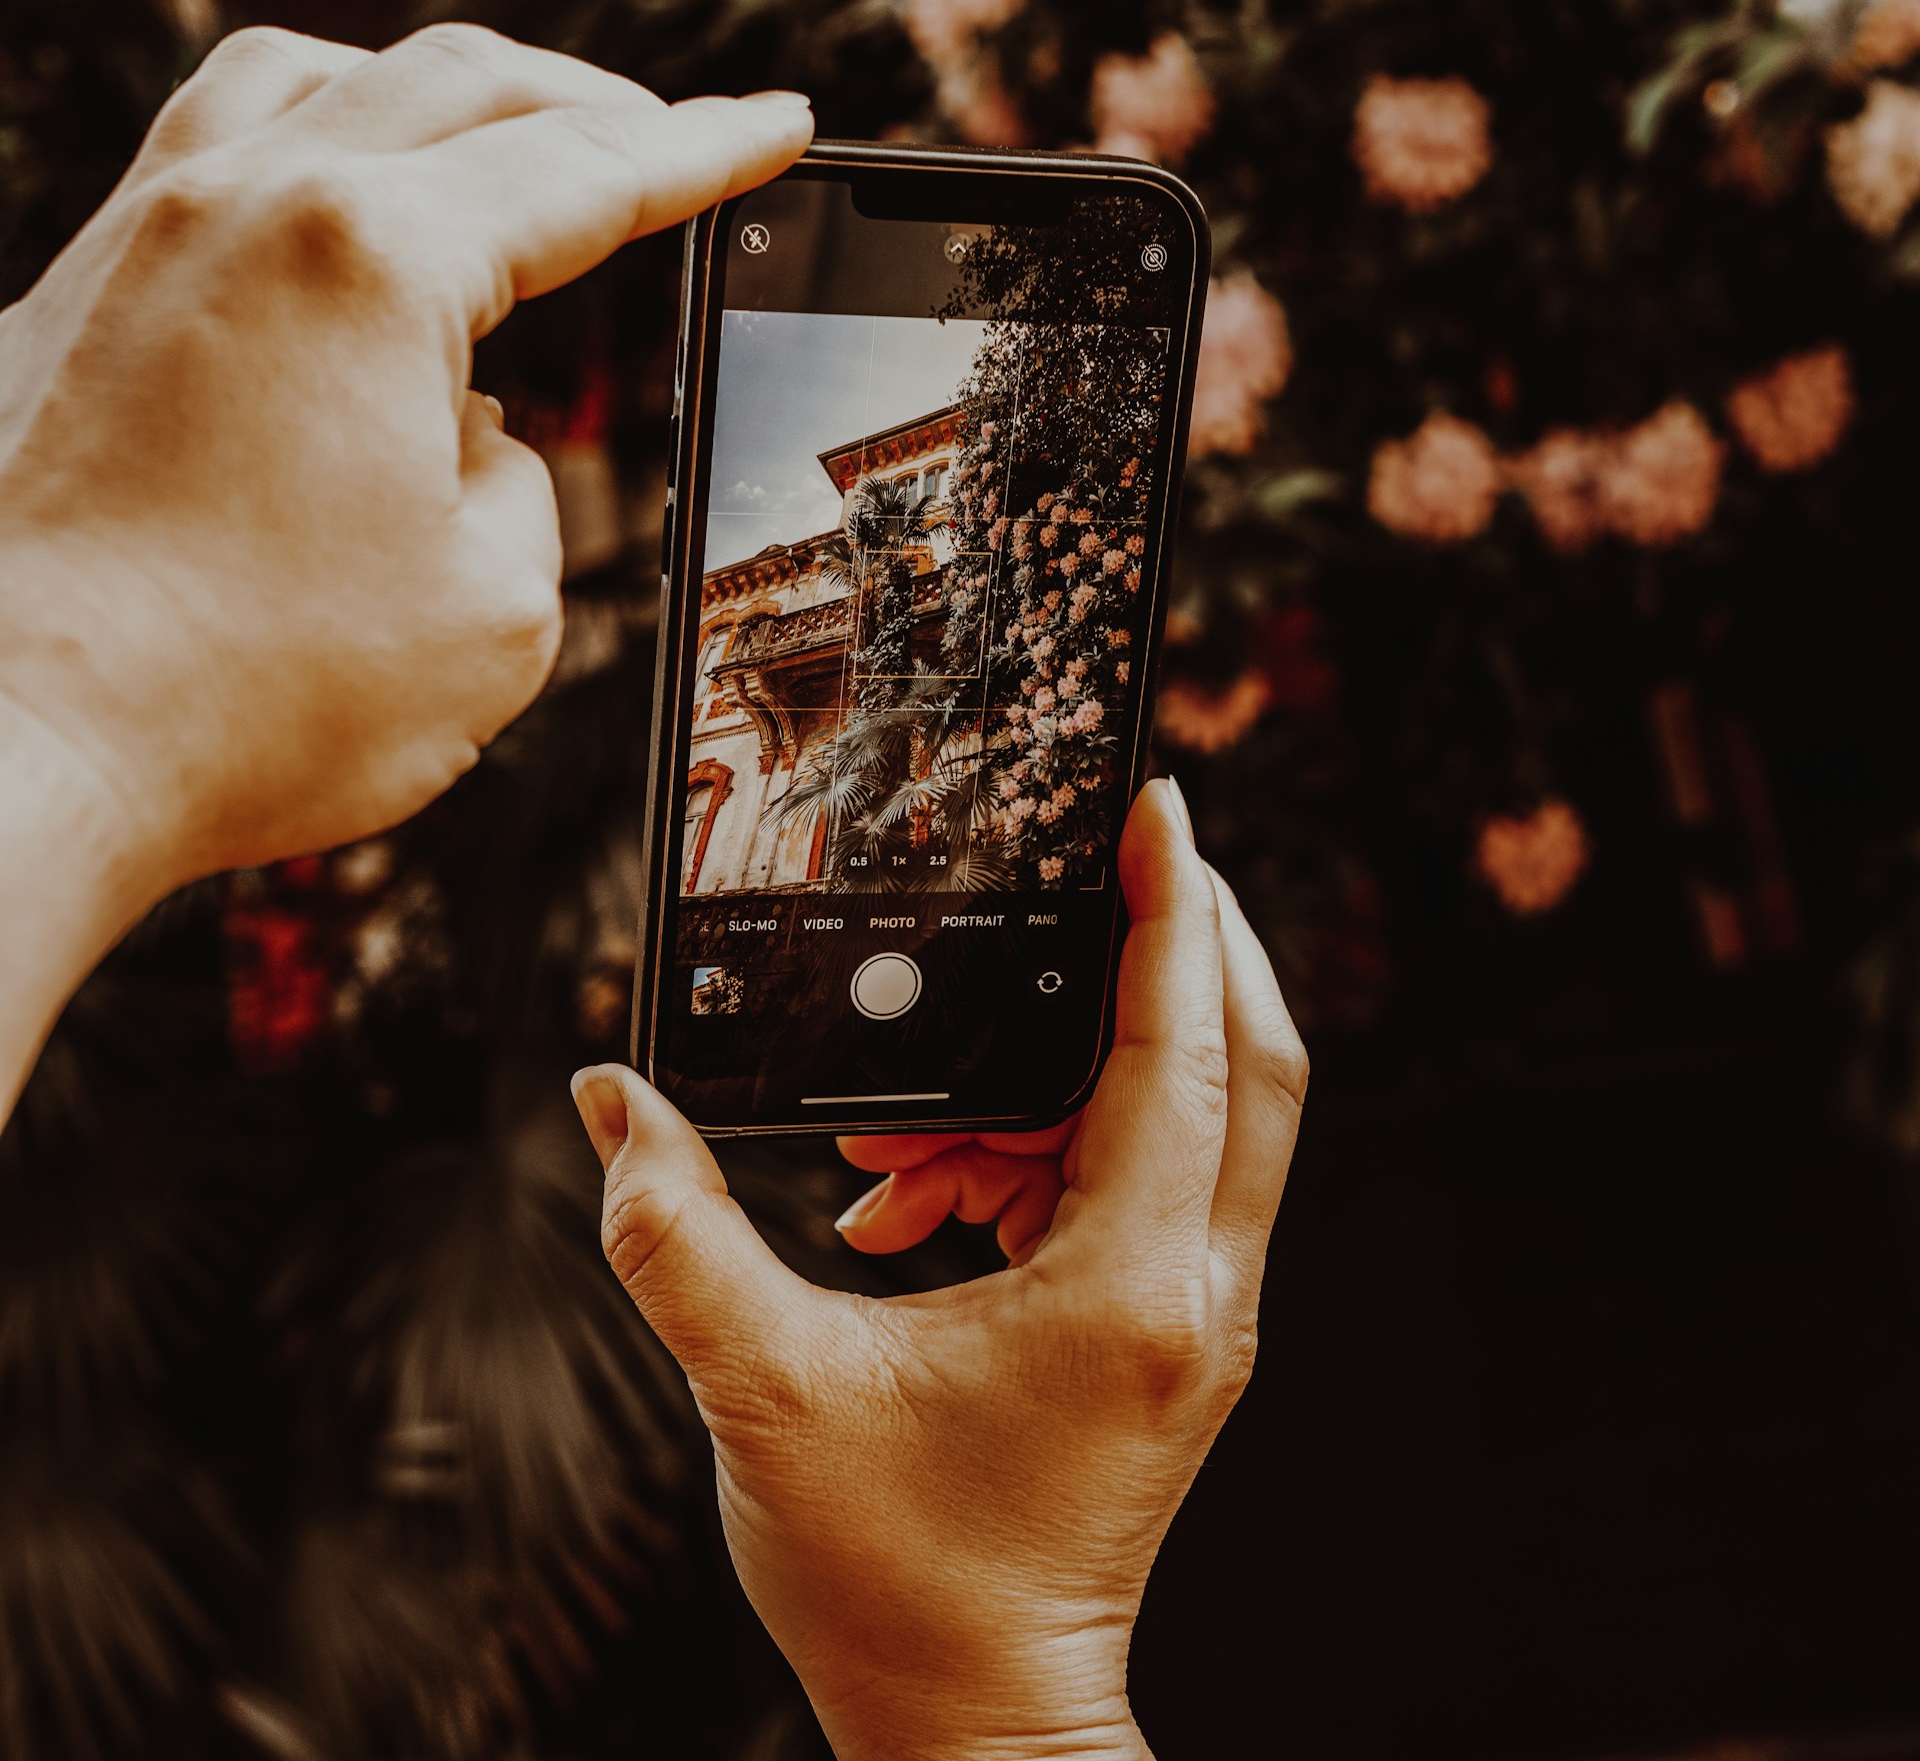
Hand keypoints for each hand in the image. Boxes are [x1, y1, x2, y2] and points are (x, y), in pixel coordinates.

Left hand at [0, 24, 810, 1107]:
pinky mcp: (62, 302)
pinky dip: (307, 151)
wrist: (1, 757)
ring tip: (496, 148)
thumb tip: (465, 430)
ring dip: (430, 95)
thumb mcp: (490, 612)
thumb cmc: (240, 702)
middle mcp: (244, 202)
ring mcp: (136, 238)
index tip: (777, 126)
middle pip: (455, 80)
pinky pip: (202, 159)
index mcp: (372, 253)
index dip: (705, 151)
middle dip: (589, 103)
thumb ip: (519, 484)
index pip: (585, 172)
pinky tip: (332, 229)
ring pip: (306, 75)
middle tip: (669, 142)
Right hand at [573, 783, 1307, 1760]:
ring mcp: (1189, 1318)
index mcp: (1129, 1288)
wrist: (975, 1729)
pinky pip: (1130, 1184)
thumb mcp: (764, 1395)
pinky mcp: (1159, 1336)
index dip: (1173, 915)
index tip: (1156, 806)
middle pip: (1244, 1061)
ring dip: (1057, 1075)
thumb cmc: (895, 1590)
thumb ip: (678, 1236)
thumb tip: (611, 1099)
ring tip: (898, 1137)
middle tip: (1100, 864)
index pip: (1185, 1053)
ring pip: (1185, 1121)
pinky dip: (1037, 1150)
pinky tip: (913, 1195)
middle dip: (1182, 947)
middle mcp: (1192, 1293)